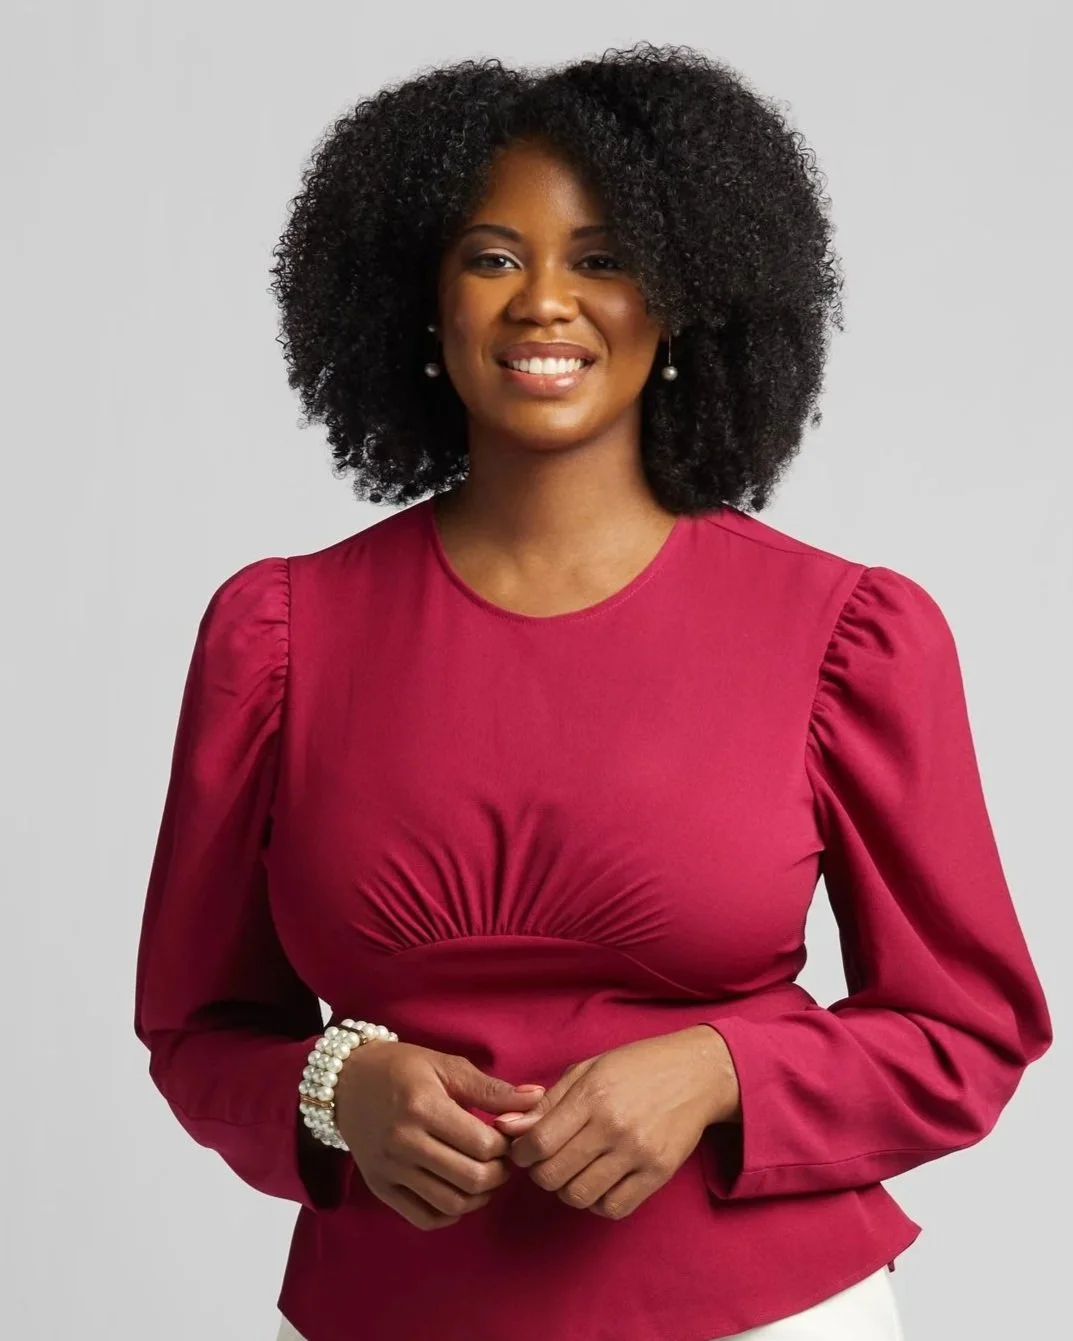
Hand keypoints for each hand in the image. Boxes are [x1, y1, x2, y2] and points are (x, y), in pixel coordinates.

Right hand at [333, 1039, 544, 1230]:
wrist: (346, 1081)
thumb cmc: (402, 1068)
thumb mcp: (446, 1066)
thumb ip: (491, 1088)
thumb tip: (537, 1097)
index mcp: (423, 1107)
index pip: (483, 1146)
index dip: (507, 1147)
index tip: (507, 1137)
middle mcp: (403, 1142)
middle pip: (472, 1180)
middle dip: (499, 1174)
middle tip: (502, 1161)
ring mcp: (389, 1169)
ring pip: (451, 1204)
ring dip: (479, 1197)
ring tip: (484, 1176)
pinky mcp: (379, 1187)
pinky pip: (423, 1218)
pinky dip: (449, 1214)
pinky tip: (459, 1193)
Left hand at [490, 1025, 740, 1219]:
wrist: (696, 1073)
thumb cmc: (635, 1067)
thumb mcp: (587, 1070)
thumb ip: (546, 1102)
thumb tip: (506, 1128)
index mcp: (592, 1096)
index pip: (538, 1142)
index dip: (520, 1154)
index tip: (522, 1151)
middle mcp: (614, 1127)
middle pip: (553, 1175)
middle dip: (539, 1174)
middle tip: (545, 1162)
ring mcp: (638, 1153)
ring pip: (579, 1196)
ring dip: (566, 1189)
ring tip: (572, 1170)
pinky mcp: (658, 1173)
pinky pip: (613, 1208)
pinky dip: (597, 1202)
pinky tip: (597, 1181)